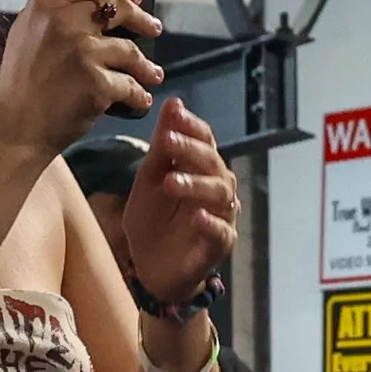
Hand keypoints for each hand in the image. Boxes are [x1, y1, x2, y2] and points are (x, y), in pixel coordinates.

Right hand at [0, 0, 163, 158]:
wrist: (15, 127)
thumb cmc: (22, 80)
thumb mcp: (30, 26)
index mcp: (48, 3)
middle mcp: (65, 22)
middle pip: (122, 7)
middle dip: (144, 20)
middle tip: (152, 29)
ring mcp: (83, 53)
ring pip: (132, 50)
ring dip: (145, 66)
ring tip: (149, 74)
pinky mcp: (98, 84)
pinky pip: (131, 85)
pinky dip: (138, 94)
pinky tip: (137, 99)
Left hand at [123, 98, 237, 303]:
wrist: (149, 268)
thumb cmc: (152, 221)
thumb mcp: (148, 181)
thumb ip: (161, 148)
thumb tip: (173, 103)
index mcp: (200, 168)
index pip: (204, 139)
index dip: (191, 125)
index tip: (174, 112)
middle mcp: (216, 188)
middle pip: (212, 163)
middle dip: (190, 150)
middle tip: (168, 141)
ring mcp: (221, 216)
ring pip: (219, 195)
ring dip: (196, 185)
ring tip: (171, 183)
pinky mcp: (220, 245)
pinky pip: (222, 232)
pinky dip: (211, 224)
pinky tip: (198, 217)